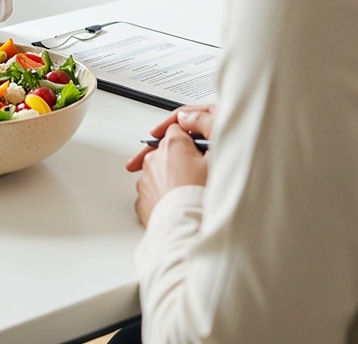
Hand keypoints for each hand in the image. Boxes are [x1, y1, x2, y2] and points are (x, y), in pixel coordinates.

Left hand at [126, 106, 214, 227]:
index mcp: (173, 144)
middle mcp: (154, 157)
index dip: (189, 139)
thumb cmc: (201, 197)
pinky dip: (161, 195)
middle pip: (166, 149)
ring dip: (168, 177)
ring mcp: (145, 178)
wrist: (187, 229)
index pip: (177, 128)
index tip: (197, 149)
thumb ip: (210, 144)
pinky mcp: (141, 197)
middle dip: (178, 158)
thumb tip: (209, 138)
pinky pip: (151, 191)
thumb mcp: (216, 163)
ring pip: (157, 171)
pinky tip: (176, 203)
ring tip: (186, 193)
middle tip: (195, 175)